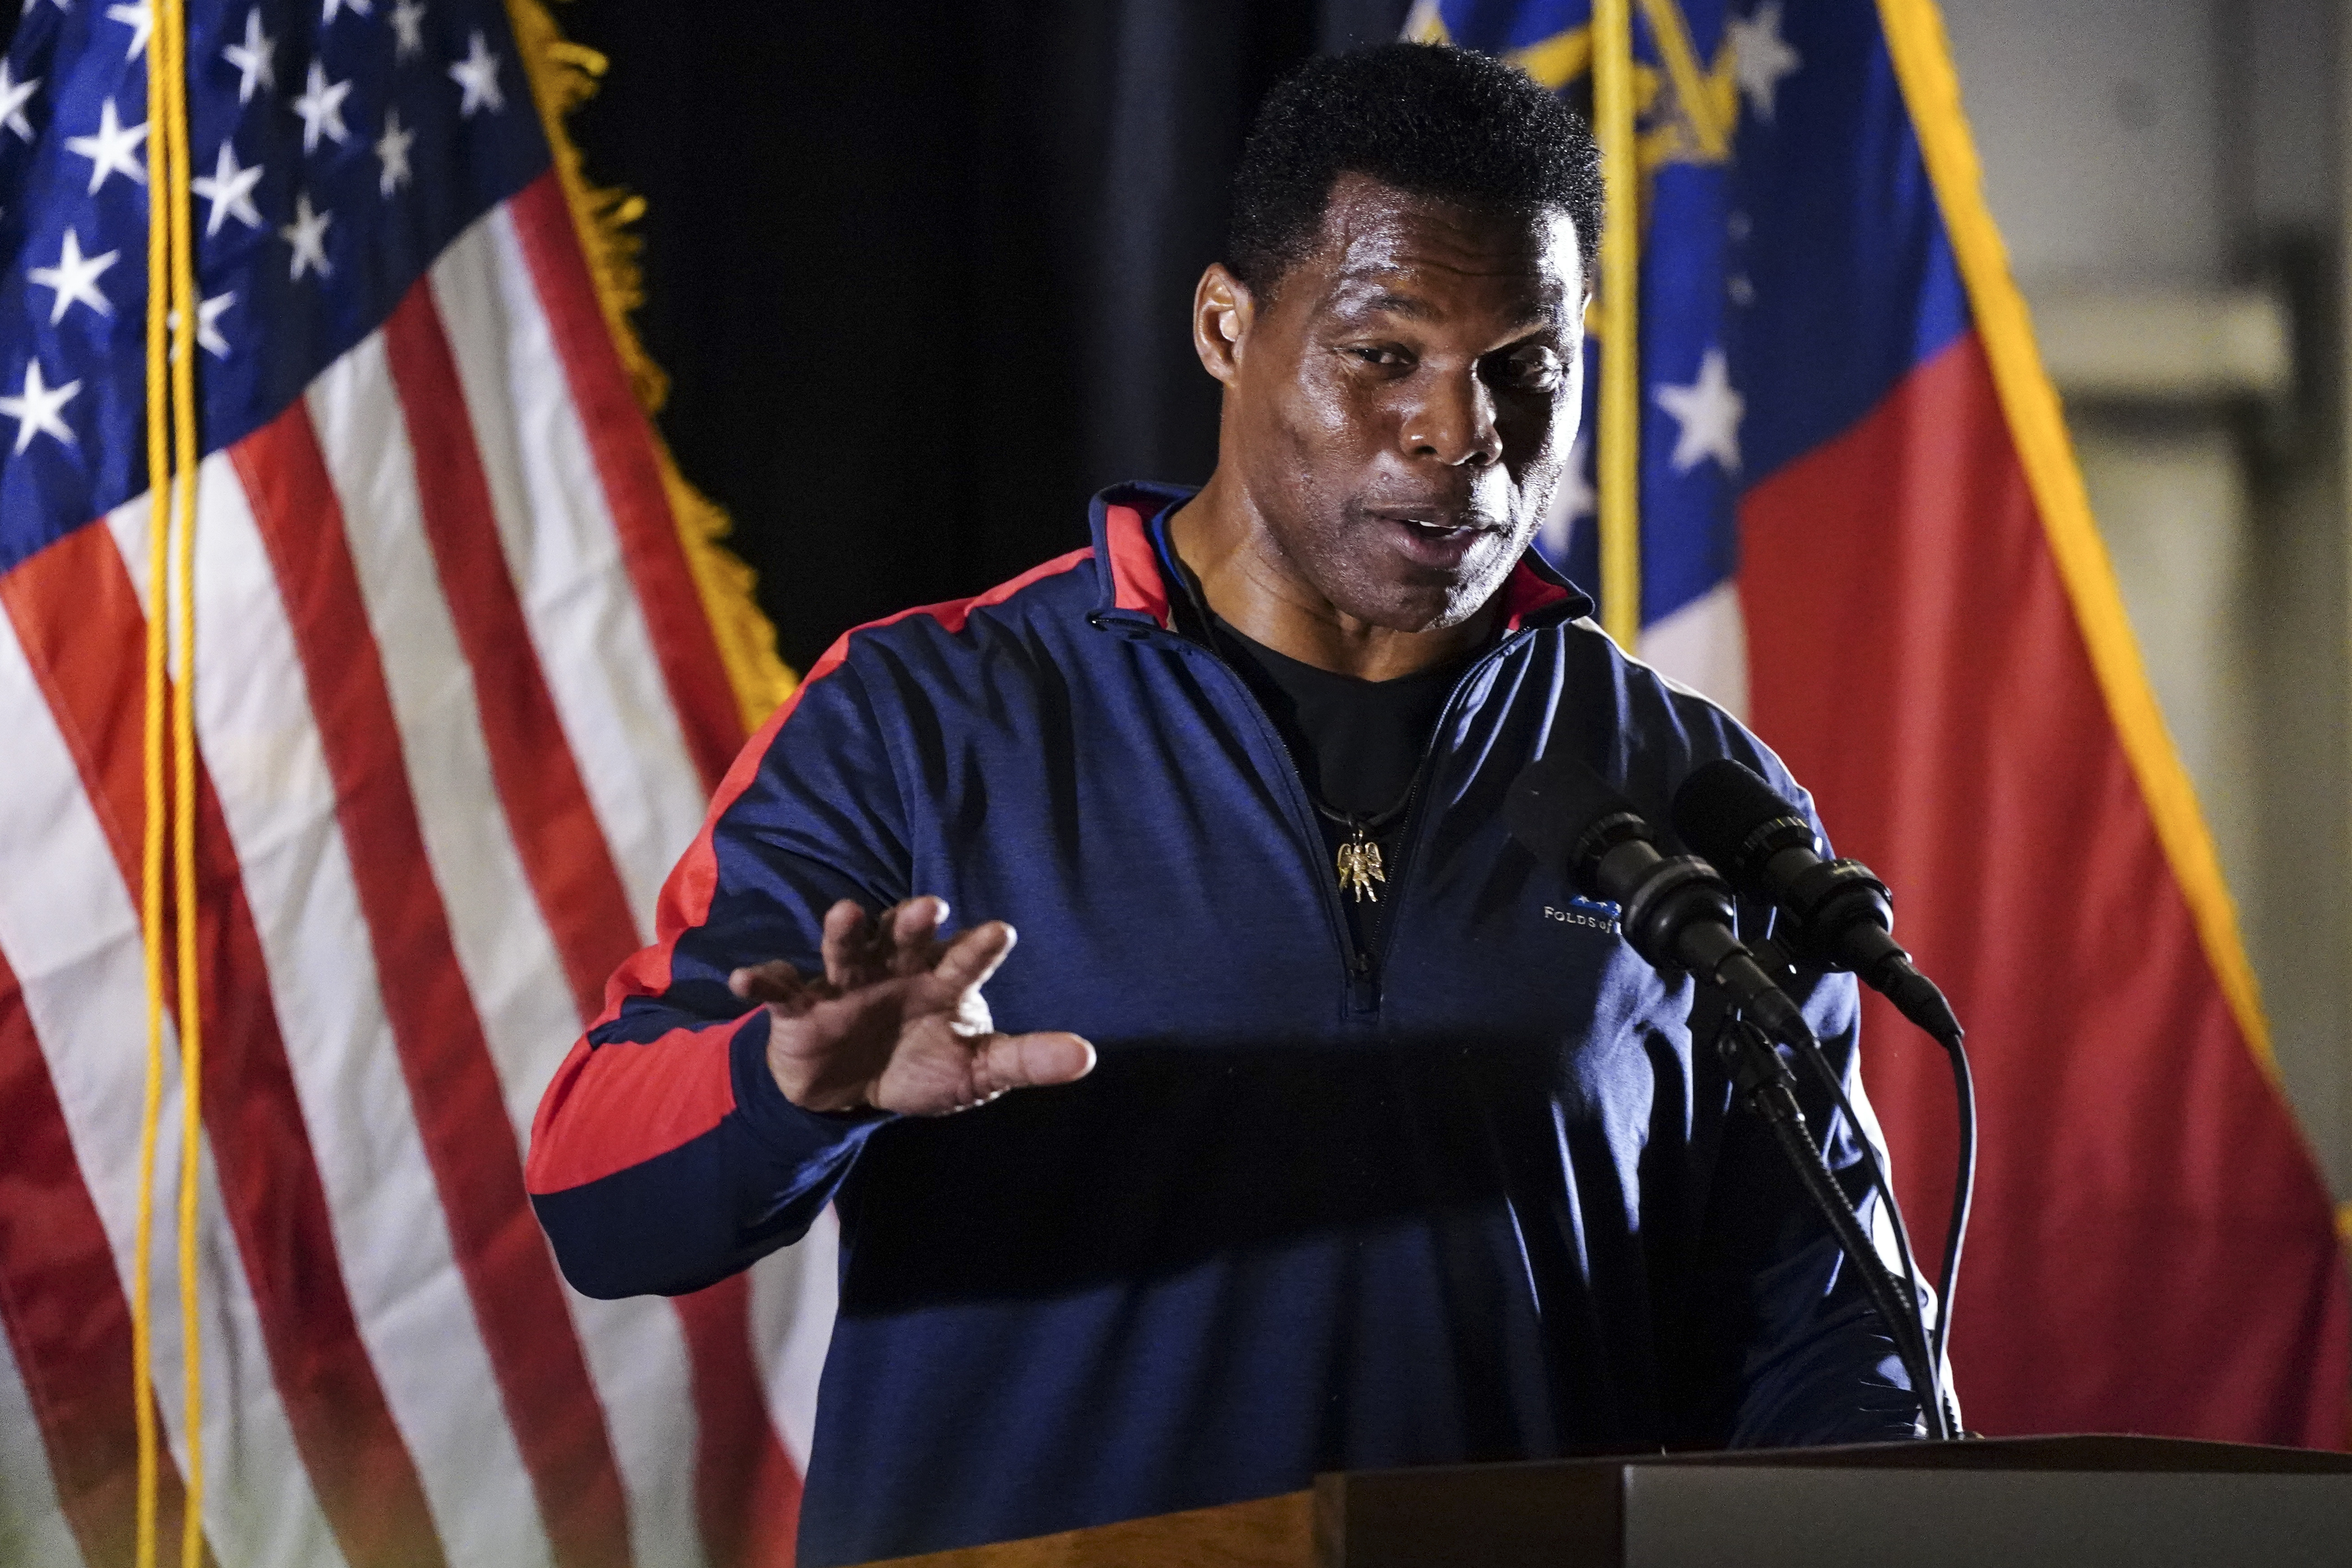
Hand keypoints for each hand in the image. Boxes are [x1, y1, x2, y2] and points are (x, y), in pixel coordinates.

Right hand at [728, 897, 1094, 1115]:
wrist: (852, 1093)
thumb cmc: (921, 1067)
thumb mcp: (976, 1070)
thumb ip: (1024, 1059)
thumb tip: (1088, 1057)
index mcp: (940, 980)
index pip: (964, 959)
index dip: (980, 947)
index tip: (1002, 933)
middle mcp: (894, 970)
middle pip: (904, 938)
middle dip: (914, 923)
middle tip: (931, 906)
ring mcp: (844, 984)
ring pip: (845, 949)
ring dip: (844, 931)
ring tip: (845, 913)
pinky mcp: (800, 1007)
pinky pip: (779, 990)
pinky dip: (761, 982)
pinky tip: (744, 981)